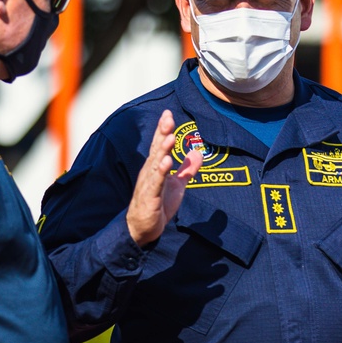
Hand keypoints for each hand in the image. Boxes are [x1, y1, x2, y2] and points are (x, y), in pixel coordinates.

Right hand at [126, 110, 202, 246]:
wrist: (143, 229)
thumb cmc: (158, 204)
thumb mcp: (177, 185)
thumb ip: (187, 169)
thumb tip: (198, 152)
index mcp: (156, 167)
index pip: (160, 145)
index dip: (164, 129)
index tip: (168, 114)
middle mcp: (150, 172)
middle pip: (157, 149)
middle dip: (162, 133)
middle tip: (168, 118)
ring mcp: (149, 184)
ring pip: (156, 164)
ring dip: (162, 150)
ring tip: (170, 137)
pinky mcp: (150, 197)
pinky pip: (156, 183)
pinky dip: (160, 172)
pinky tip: (166, 162)